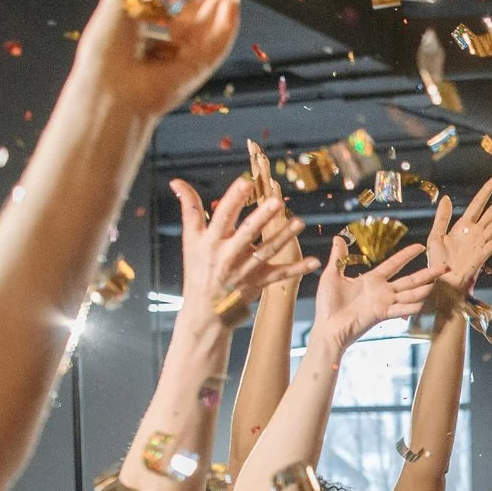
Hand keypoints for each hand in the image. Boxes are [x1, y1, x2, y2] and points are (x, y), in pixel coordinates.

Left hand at [72, 0, 247, 120]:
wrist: (114, 87)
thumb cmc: (107, 48)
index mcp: (138, 26)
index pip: (160, 5)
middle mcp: (160, 42)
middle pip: (193, 15)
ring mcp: (180, 57)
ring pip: (209, 27)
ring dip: (224, 5)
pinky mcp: (196, 70)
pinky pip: (217, 46)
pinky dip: (227, 26)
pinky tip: (234, 5)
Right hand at [170, 177, 316, 334]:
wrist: (205, 309)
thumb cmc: (198, 267)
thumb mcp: (190, 239)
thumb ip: (189, 208)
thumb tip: (176, 181)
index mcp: (212, 241)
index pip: (223, 216)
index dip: (234, 199)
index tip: (246, 182)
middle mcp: (229, 255)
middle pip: (247, 233)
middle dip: (262, 218)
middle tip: (277, 202)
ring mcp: (246, 270)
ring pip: (267, 251)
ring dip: (284, 237)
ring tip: (299, 222)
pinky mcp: (259, 282)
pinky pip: (281, 275)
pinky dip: (298, 269)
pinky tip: (315, 262)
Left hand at [307, 236, 438, 349]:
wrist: (326, 327)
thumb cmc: (328, 304)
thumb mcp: (332, 275)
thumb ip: (339, 258)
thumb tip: (338, 237)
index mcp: (371, 280)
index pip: (394, 264)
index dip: (407, 255)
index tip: (420, 246)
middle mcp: (382, 291)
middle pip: (410, 279)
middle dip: (428, 273)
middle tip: (445, 267)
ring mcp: (384, 303)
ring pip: (409, 294)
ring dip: (424, 289)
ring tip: (439, 283)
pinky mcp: (381, 314)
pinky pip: (399, 309)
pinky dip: (411, 307)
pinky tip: (424, 304)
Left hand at [426, 176, 491, 292]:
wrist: (440, 284)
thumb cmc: (437, 263)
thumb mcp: (435, 236)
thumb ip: (442, 217)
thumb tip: (446, 197)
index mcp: (463, 226)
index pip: (479, 203)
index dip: (489, 190)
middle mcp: (475, 232)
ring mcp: (480, 243)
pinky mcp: (481, 256)